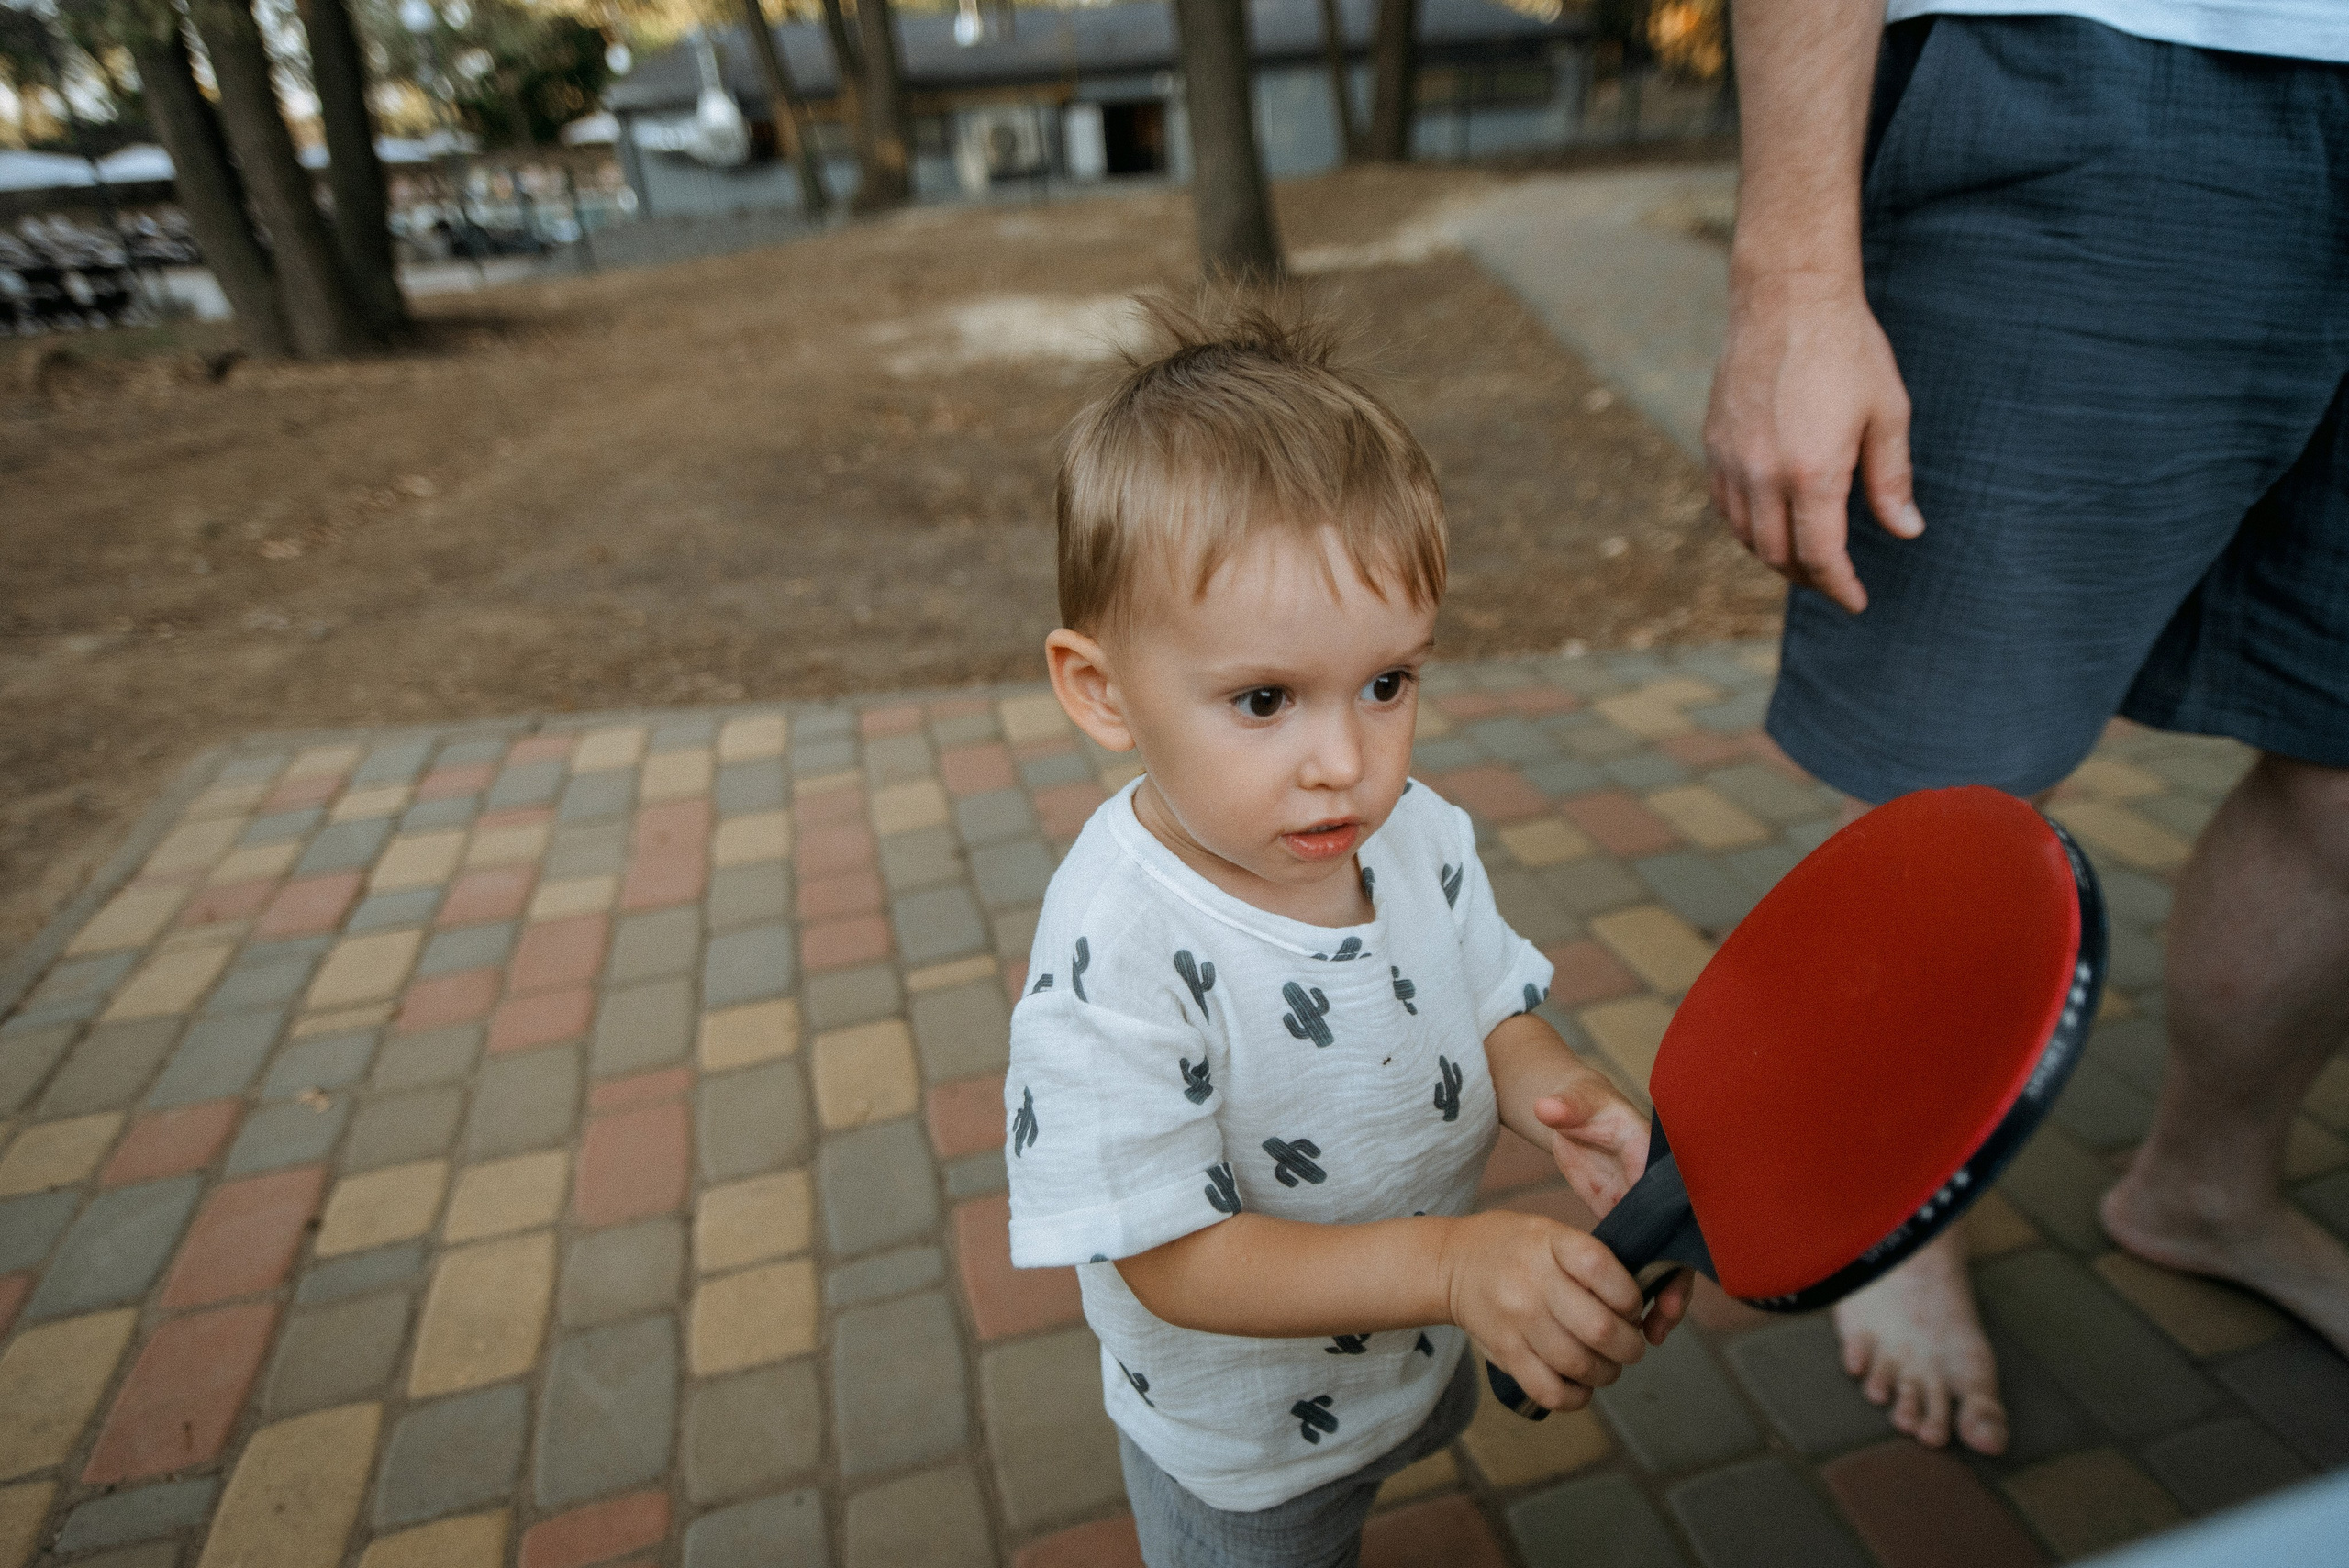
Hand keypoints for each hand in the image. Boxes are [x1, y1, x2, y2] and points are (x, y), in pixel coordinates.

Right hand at [1439, 1210, 1648, 1412]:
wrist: (1452, 1265)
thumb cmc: (1514, 1247)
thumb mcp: (1551, 1232)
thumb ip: (1590, 1260)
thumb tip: (1637, 1306)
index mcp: (1549, 1243)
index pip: (1602, 1270)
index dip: (1630, 1295)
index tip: (1632, 1305)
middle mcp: (1532, 1283)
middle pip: (1599, 1329)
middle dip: (1629, 1346)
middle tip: (1629, 1345)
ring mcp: (1517, 1322)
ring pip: (1580, 1366)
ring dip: (1607, 1373)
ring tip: (1607, 1365)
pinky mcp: (1506, 1354)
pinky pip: (1550, 1392)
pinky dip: (1576, 1397)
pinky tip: (1581, 1384)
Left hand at [1535, 1079, 1696, 1347]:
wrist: (1573, 1113)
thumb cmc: (1581, 1105)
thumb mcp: (1575, 1105)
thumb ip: (1566, 1107)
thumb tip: (1548, 1108)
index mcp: (1651, 1156)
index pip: (1676, 1199)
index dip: (1680, 1236)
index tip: (1678, 1268)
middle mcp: (1656, 1188)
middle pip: (1679, 1240)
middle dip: (1678, 1280)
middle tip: (1667, 1315)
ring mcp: (1645, 1208)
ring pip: (1666, 1258)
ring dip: (1665, 1295)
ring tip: (1653, 1332)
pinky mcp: (1630, 1222)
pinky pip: (1645, 1262)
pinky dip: (1645, 1290)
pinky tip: (1640, 1322)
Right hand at [1703, 271, 1923, 613]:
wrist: (1787, 298)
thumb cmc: (1847, 350)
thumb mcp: (1887, 413)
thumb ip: (1892, 479)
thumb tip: (1906, 531)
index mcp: (1813, 472)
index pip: (1821, 556)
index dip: (1840, 587)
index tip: (1857, 600)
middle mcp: (1764, 475)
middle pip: (1778, 556)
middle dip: (1809, 578)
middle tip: (1835, 580)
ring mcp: (1732, 461)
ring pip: (1746, 536)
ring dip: (1775, 557)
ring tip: (1804, 557)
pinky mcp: (1713, 444)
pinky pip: (1726, 506)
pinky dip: (1748, 527)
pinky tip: (1771, 522)